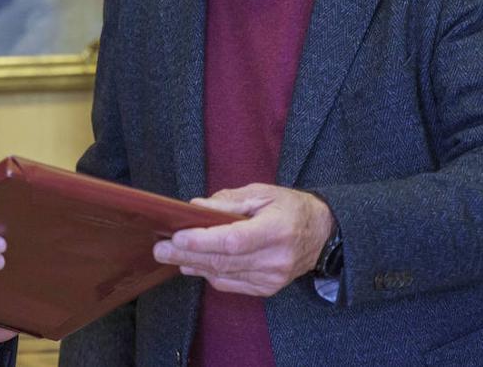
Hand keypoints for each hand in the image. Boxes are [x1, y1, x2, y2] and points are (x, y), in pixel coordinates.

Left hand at [153, 184, 333, 296]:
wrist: (322, 234)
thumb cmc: (290, 207)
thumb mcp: (262, 193)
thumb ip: (228, 201)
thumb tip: (195, 208)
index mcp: (276, 230)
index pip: (234, 240)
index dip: (203, 241)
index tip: (177, 236)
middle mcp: (275, 259)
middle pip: (223, 260)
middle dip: (186, 254)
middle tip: (159, 249)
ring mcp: (272, 278)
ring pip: (223, 274)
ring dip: (193, 265)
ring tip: (170, 254)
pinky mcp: (267, 289)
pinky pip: (230, 283)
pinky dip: (210, 273)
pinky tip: (194, 264)